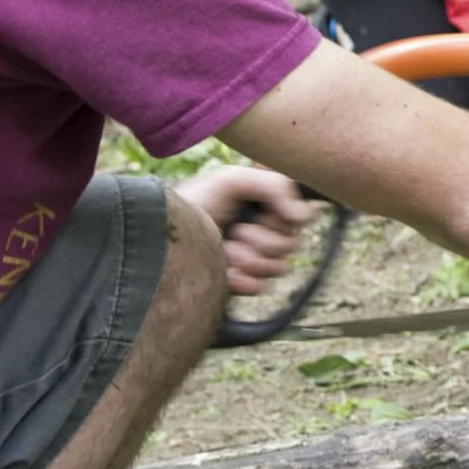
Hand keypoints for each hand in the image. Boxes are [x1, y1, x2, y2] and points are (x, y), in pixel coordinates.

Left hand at [174, 166, 319, 295]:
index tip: (265, 213)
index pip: (299, 218)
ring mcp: (252, 262)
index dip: (284, 218)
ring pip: (279, 267)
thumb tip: (306, 216)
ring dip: (250, 259)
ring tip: (225, 251)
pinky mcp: (241, 285)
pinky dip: (242, 279)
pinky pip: (261, 287)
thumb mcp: (232, 181)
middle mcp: (262, 234)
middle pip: (292, 244)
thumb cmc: (193, 204)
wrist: (162, 240)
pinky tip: (225, 272)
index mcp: (263, 208)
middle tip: (236, 232)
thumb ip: (275, 187)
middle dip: (263, 239)